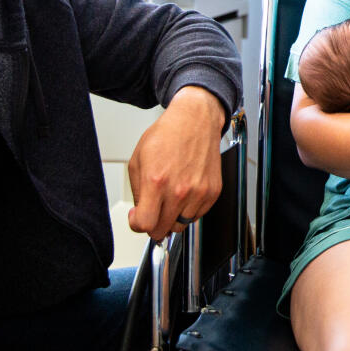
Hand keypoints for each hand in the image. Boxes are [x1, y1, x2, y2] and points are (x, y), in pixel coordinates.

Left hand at [127, 86, 226, 241]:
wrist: (195, 120)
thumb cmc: (168, 135)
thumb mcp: (138, 160)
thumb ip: (137, 192)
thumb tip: (141, 212)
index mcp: (156, 181)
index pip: (145, 224)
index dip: (137, 224)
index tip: (137, 217)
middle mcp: (179, 190)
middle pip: (162, 230)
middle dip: (153, 223)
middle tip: (153, 209)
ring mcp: (198, 192)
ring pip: (180, 225)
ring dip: (172, 217)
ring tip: (170, 197)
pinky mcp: (212, 192)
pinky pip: (197, 215)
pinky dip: (188, 210)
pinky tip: (184, 192)